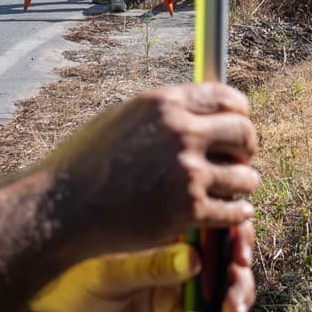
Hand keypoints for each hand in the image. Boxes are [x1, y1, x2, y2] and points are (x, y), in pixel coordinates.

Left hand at [31, 222, 255, 311]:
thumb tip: (192, 260)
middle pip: (224, 254)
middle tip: (233, 304)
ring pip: (220, 287)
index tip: (238, 259)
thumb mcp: (110, 269)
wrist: (49, 306)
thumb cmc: (71, 271)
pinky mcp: (171, 305)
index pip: (211, 218)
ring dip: (234, 306)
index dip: (234, 236)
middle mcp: (176, 242)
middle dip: (237, 279)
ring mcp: (176, 274)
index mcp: (164, 218)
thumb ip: (151, 265)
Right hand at [47, 83, 257, 267]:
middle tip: (242, 159)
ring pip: (244, 175)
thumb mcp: (124, 118)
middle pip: (242, 132)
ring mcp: (186, 171)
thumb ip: (163, 113)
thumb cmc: (87, 163)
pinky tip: (234, 214)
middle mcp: (180, 131)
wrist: (64, 207)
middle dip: (247, 146)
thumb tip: (194, 107)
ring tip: (240, 188)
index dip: (240, 112)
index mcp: (165, 103)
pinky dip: (237, 214)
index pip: (226, 97)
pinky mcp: (188, 210)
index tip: (240, 125)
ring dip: (245, 183)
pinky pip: (233, 211)